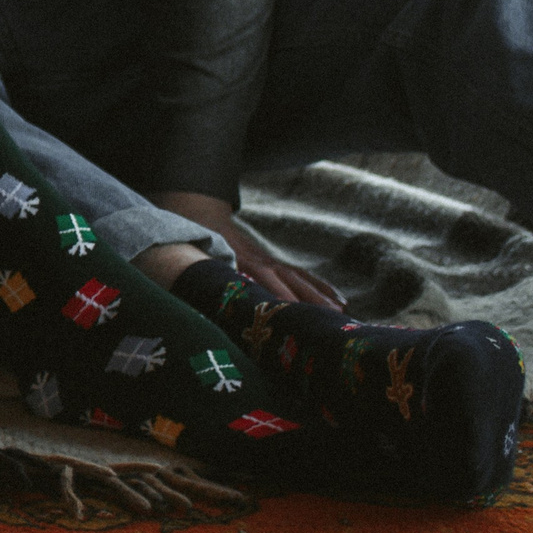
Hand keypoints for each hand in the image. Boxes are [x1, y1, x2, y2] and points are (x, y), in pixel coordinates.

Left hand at [151, 189, 343, 309]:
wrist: (197, 213)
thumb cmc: (192, 243)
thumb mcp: (192, 257)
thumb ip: (200, 273)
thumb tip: (206, 292)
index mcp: (237, 259)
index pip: (260, 278)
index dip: (275, 294)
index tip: (290, 311)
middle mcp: (258, 259)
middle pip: (287, 280)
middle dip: (307, 299)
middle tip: (327, 320)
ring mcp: (267, 259)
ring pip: (298, 278)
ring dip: (319, 296)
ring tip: (341, 313)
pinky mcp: (272, 262)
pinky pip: (300, 274)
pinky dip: (320, 286)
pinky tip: (339, 300)